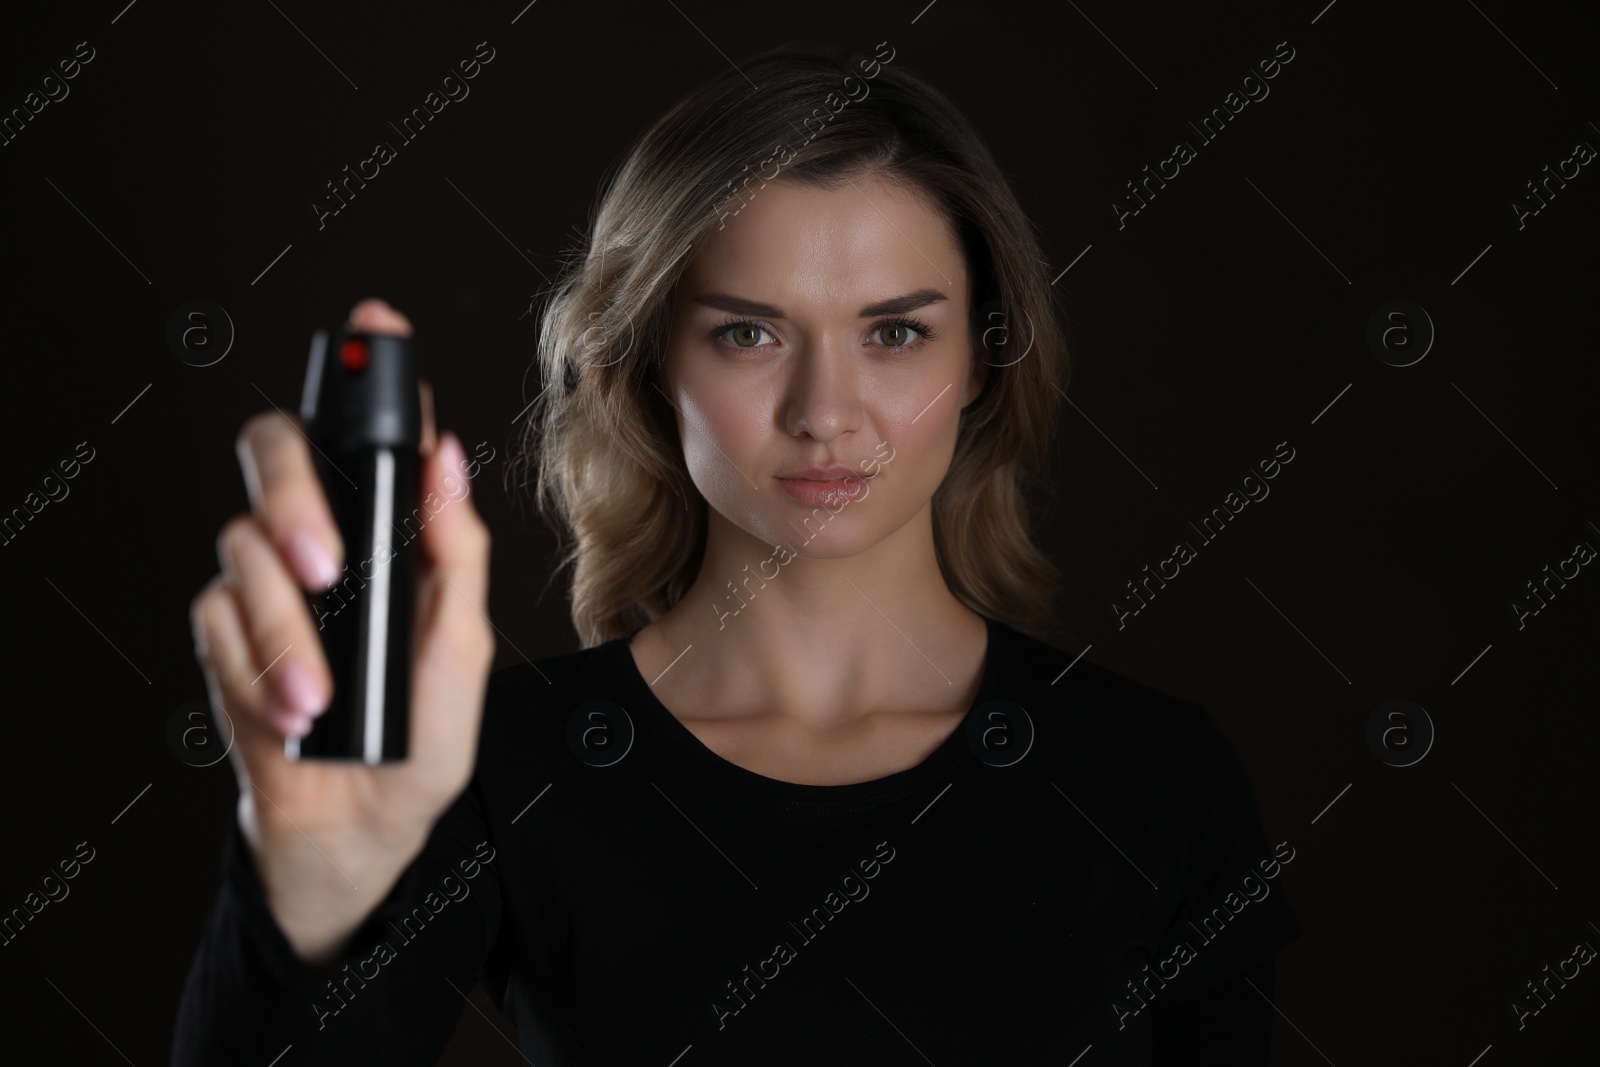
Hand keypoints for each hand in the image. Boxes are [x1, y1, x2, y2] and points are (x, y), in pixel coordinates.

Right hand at [189, 298, 493, 960]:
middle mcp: (322, 545)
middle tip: (324, 565)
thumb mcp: (460, 654)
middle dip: (293, 498)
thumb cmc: (416, 744)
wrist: (357, 832)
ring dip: (283, 630)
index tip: (377, 324)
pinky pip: (216, 618)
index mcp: (388, 538)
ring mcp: (267, 587)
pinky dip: (257, 669)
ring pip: (241, 547)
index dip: (371, 375)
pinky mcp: (224, 638)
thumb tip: (449, 466)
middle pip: (277, 456)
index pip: (374, 440)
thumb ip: (457, 559)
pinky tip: (293, 713)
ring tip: (323, 694)